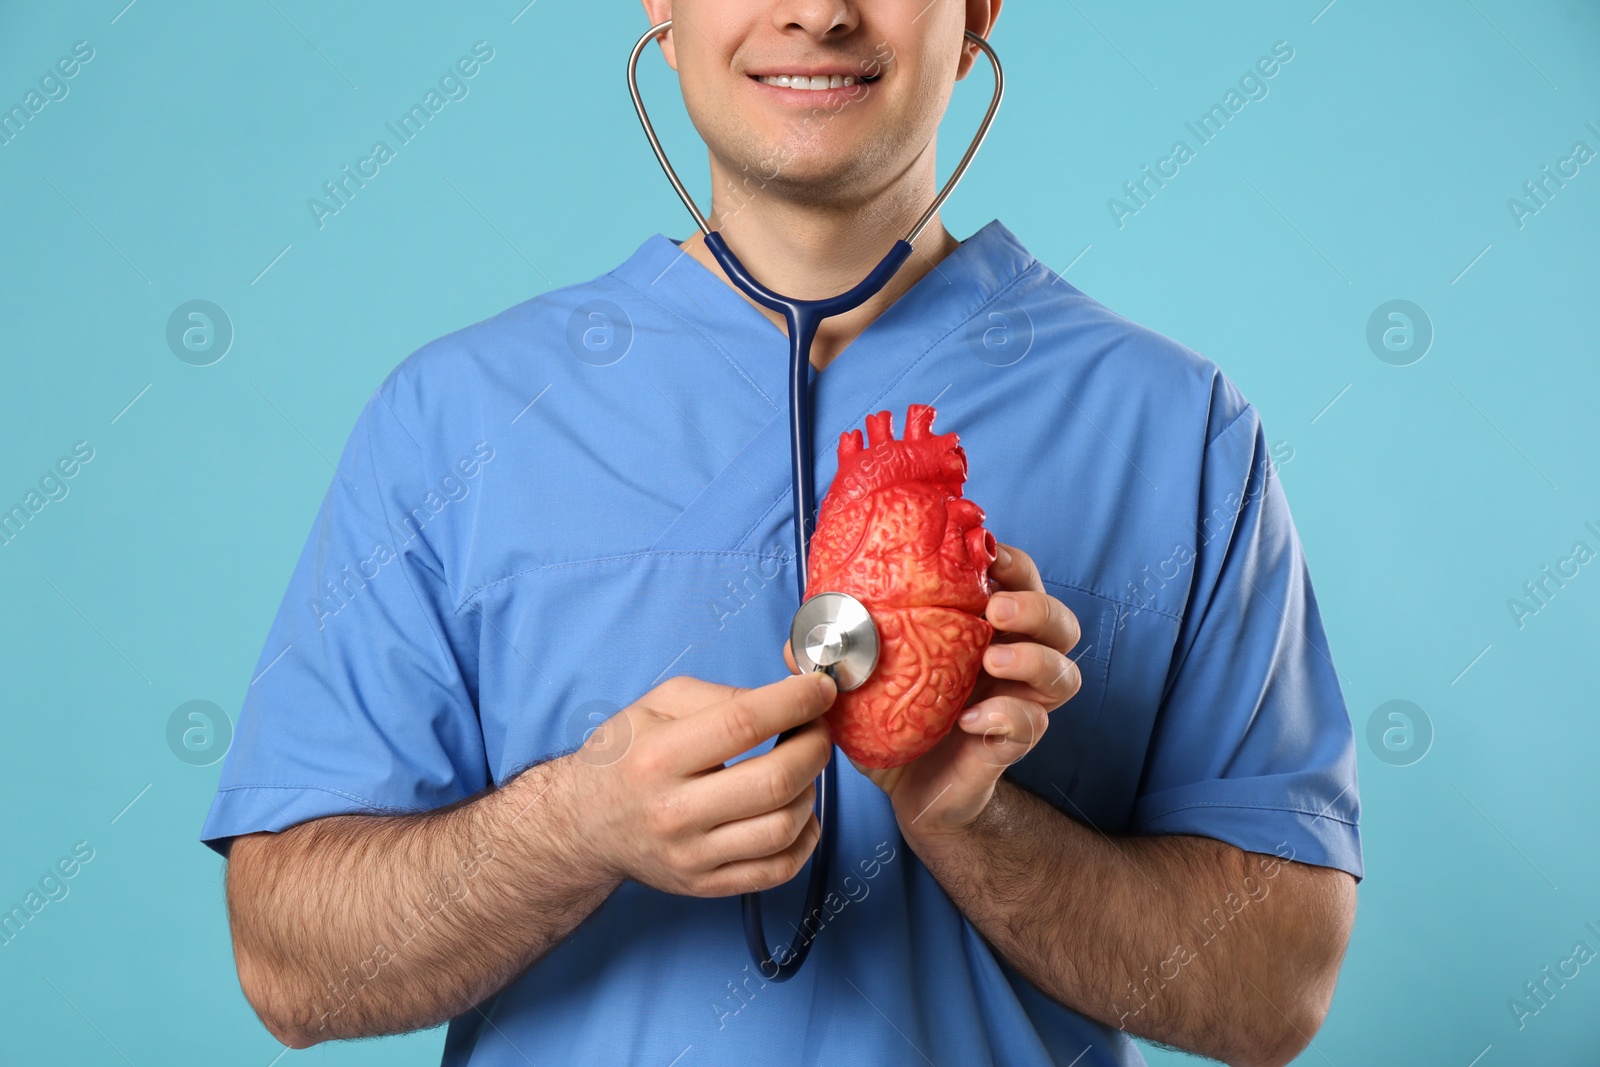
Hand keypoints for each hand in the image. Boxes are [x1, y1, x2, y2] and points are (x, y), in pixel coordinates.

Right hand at [571, 671, 836, 897]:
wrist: (584, 825)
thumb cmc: (625, 756)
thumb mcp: (657, 705)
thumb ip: (721, 695)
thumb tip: (787, 699)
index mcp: (659, 756)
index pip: (744, 724)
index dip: (796, 702)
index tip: (820, 689)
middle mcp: (674, 811)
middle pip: (775, 781)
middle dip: (814, 746)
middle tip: (817, 729)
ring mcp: (692, 856)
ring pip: (784, 827)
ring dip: (811, 790)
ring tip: (800, 770)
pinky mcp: (706, 885)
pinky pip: (779, 868)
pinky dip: (805, 836)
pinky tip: (796, 811)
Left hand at [786, 541, 1080, 844]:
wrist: (910, 794)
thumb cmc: (895, 724)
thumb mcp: (860, 685)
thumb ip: (834, 661)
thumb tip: (795, 644)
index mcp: (981, 631)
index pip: (1018, 583)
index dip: (1012, 562)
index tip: (987, 549)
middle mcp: (1012, 663)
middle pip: (1059, 622)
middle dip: (1035, 605)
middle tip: (996, 606)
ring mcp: (1017, 704)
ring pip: (1064, 673)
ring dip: (1034, 658)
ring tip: (994, 657)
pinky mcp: (1010, 745)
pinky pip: (1030, 725)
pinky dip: (1006, 716)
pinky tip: (971, 719)